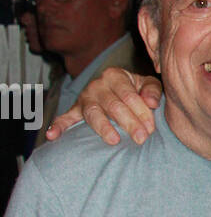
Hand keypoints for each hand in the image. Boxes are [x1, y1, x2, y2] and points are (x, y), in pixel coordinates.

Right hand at [47, 68, 162, 145]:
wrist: (117, 89)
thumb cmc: (136, 89)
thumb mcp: (147, 84)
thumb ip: (152, 90)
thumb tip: (152, 103)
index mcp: (114, 75)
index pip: (129, 95)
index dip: (141, 112)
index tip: (151, 129)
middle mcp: (97, 85)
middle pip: (113, 106)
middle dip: (129, 123)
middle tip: (141, 138)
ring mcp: (85, 98)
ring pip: (93, 113)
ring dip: (104, 128)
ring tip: (114, 140)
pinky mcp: (76, 110)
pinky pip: (66, 118)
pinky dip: (58, 126)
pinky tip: (52, 135)